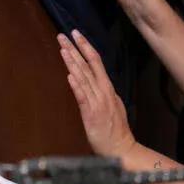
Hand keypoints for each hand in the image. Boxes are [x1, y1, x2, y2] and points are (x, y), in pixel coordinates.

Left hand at [58, 30, 135, 158]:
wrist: (121, 148)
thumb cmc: (115, 130)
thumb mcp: (113, 105)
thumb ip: (104, 93)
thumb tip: (95, 82)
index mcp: (108, 89)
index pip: (96, 62)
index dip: (86, 47)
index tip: (77, 35)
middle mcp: (103, 92)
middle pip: (89, 65)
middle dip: (76, 49)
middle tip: (64, 34)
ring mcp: (98, 102)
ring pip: (84, 77)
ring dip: (73, 62)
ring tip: (63, 48)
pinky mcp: (92, 114)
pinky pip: (83, 97)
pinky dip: (77, 85)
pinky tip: (71, 75)